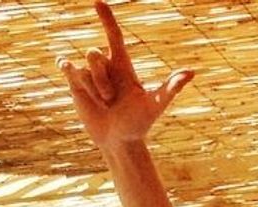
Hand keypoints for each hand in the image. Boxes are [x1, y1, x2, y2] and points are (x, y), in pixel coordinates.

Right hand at [60, 0, 193, 154]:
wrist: (119, 141)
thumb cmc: (140, 123)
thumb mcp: (155, 105)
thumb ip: (171, 88)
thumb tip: (191, 72)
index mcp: (123, 65)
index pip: (114, 35)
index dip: (106, 18)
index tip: (98, 2)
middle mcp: (106, 66)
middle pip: (94, 55)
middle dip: (101, 79)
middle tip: (112, 100)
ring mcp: (90, 74)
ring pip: (81, 67)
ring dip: (91, 88)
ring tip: (103, 103)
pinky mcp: (76, 84)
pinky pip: (67, 67)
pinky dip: (66, 66)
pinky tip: (65, 65)